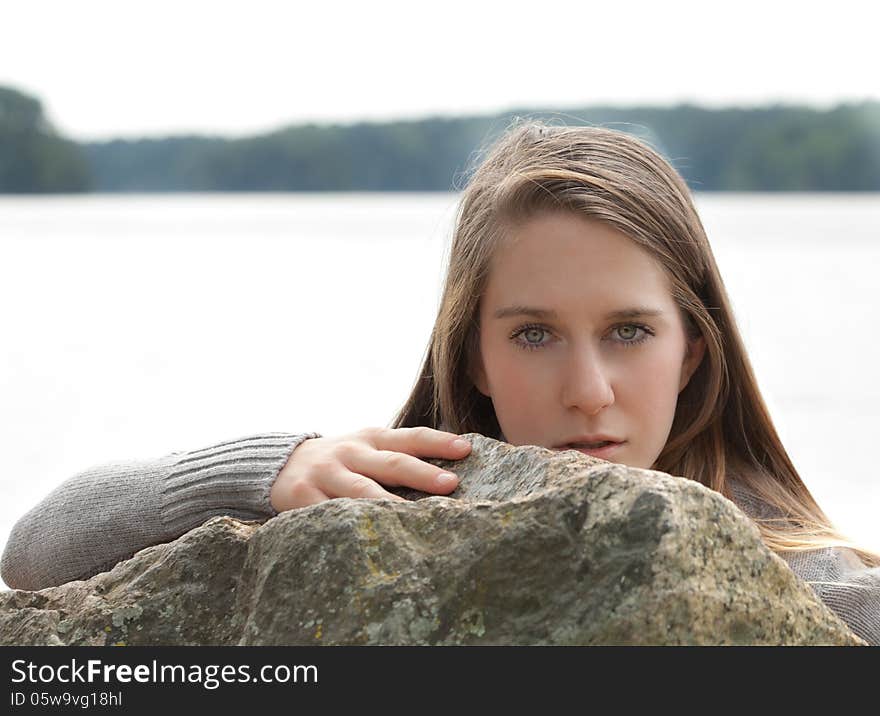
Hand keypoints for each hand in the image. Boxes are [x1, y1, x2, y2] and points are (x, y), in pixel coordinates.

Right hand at [269, 426, 471, 511]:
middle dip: (421, 473)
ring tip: (414, 517)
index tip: (465, 450)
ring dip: (389, 503)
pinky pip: (331, 513)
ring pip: (362, 491)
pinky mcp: (304, 497)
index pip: (411, 438)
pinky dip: (351, 523)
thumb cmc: (343, 459)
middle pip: (391, 463)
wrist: (281, 463)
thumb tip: (453, 471)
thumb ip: (400, 454)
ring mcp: (327, 474)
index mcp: (372, 438)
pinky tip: (371, 537)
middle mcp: (352, 452)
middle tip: (450, 484)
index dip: (438, 442)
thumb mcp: (368, 447)